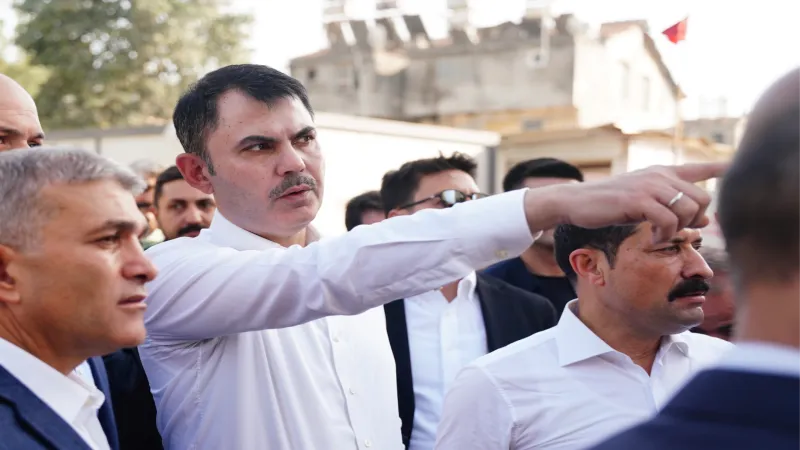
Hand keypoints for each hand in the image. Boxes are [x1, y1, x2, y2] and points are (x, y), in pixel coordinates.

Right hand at [524, 162, 727, 241]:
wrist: (575, 202)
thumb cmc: (608, 205)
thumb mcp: (643, 204)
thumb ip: (672, 209)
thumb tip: (706, 221)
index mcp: (660, 173)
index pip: (697, 168)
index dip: (718, 167)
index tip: (733, 165)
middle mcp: (659, 175)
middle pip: (702, 198)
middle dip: (695, 220)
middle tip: (676, 232)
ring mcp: (649, 186)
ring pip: (687, 210)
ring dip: (678, 230)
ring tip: (661, 237)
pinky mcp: (638, 199)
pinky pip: (668, 220)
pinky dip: (665, 235)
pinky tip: (653, 239)